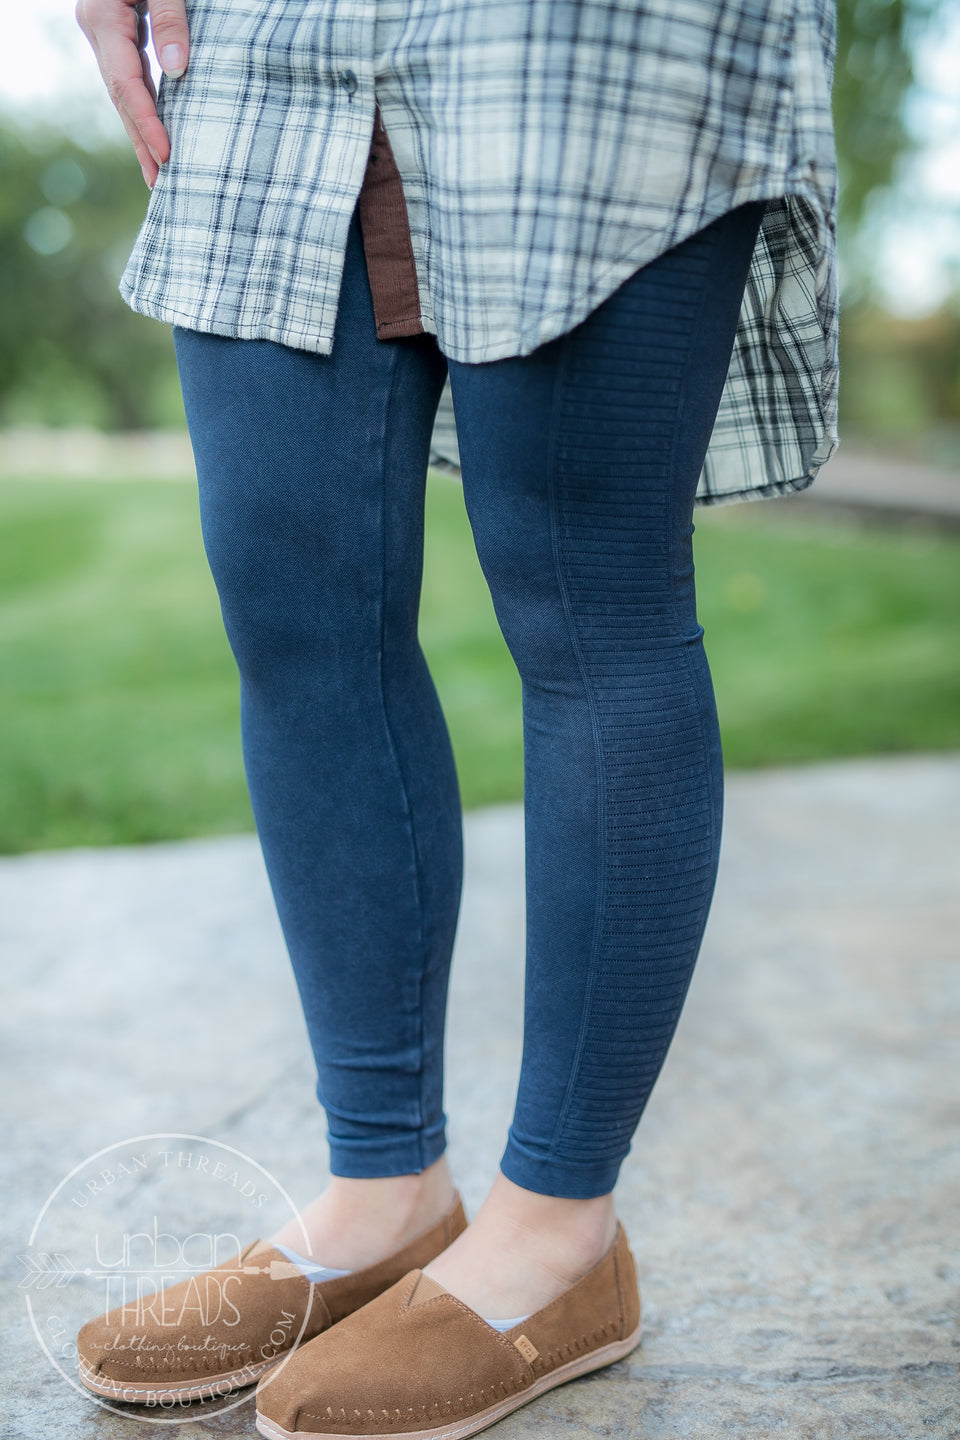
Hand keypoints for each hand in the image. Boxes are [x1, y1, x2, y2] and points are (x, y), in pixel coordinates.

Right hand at [76, 0, 189, 187]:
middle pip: (120, 96)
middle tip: (161, 185)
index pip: (128, 82)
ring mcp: (103, 31)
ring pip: (122, 91)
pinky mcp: (116, 31)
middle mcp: (98, 28)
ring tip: (158, 172)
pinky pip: (127, 77)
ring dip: (140, 132)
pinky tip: (155, 133)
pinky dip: (143, 108)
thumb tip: (177, 70)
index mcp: (105, 16)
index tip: (169, 156)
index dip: (149, 122)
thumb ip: (173, 18)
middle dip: (141, 141)